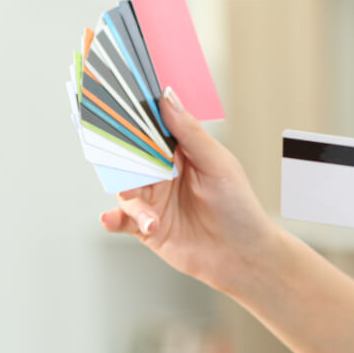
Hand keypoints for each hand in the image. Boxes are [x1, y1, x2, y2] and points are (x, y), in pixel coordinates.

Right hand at [100, 87, 277, 295]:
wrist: (242, 255)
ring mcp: (152, 200)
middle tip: (119, 161)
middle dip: (121, 159)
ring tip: (141, 206)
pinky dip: (113, 218)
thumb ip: (189, 132)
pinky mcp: (145, 227)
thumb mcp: (217, 163)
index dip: (133, 119)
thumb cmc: (237, 205)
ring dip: (129, 196)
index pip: (150, 130)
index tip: (114, 108)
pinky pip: (122, 220)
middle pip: (130, 159)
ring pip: (124, 189)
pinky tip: (111, 218)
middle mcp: (161, 174)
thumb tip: (167, 97)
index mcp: (179, 152)